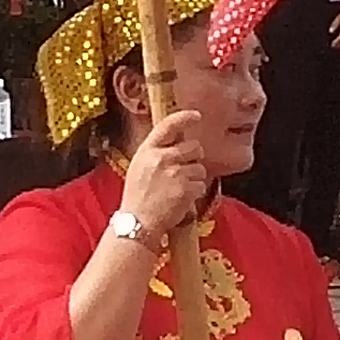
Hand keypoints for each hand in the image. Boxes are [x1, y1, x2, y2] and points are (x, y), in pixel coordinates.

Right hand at [121, 107, 213, 241]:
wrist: (137, 223)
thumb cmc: (138, 197)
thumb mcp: (140, 167)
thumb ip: (157, 153)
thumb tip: (178, 143)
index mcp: (148, 151)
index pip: (168, 125)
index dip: (184, 117)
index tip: (196, 115)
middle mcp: (162, 158)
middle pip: (194, 147)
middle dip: (194, 158)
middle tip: (184, 172)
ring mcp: (175, 173)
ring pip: (200, 168)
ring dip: (194, 179)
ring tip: (178, 191)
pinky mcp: (186, 189)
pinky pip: (201, 186)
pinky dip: (195, 194)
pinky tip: (181, 200)